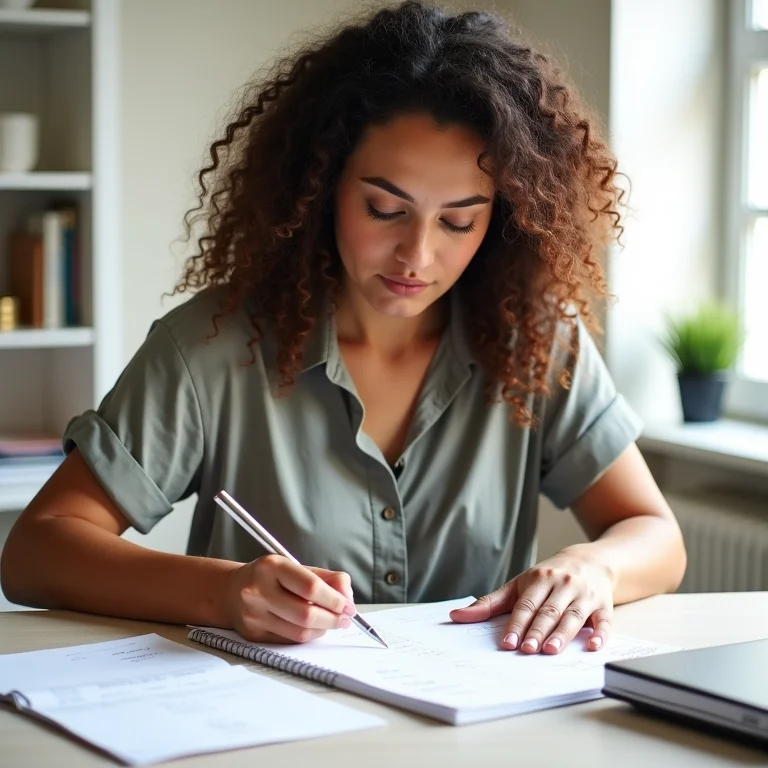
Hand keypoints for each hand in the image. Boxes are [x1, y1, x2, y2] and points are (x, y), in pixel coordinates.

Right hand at [224, 554, 356, 643]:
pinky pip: (289, 640)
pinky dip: (308, 636)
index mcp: (272, 566)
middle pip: (306, 614)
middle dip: (333, 619)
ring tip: (332, 623)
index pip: (310, 587)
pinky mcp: (253, 634)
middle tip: (345, 618)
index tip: (349, 606)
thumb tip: (347, 596)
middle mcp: (258, 590)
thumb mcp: (296, 567)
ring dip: (323, 630)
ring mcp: (253, 615)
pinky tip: (314, 628)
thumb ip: (326, 578)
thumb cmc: (270, 577)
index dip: (335, 600)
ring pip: (299, 632)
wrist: (231, 591)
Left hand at [449, 548, 614, 653]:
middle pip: (548, 611)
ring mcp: (584, 595)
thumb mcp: (519, 584)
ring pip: (572, 616)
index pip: (525, 605)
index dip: (516, 624)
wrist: (590, 561)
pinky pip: (603, 621)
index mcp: (539, 579)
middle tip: (527, 650)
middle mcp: (562, 584)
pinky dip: (600, 634)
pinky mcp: (603, 606)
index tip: (507, 643)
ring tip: (550, 651)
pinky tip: (593, 646)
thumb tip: (456, 616)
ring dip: (562, 634)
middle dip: (537, 631)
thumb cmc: (548, 577)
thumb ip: (491, 603)